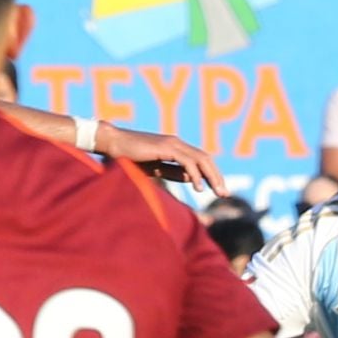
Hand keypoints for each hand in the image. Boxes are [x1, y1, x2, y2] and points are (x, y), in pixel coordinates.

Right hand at [96, 124, 226, 194]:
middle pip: (205, 159)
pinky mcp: (166, 147)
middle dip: (216, 176)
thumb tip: (191, 178)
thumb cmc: (128, 157)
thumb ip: (172, 171)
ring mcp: (172, 144)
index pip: (200, 160)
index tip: (219, 190)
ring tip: (218, 192)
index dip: (211, 174)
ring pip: (200, 159)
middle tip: (225, 193)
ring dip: (211, 176)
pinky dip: (195, 174)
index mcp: (175, 148)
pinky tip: (199, 187)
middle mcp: (177, 143)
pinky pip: (187, 161)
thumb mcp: (155, 168)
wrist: (112, 144)